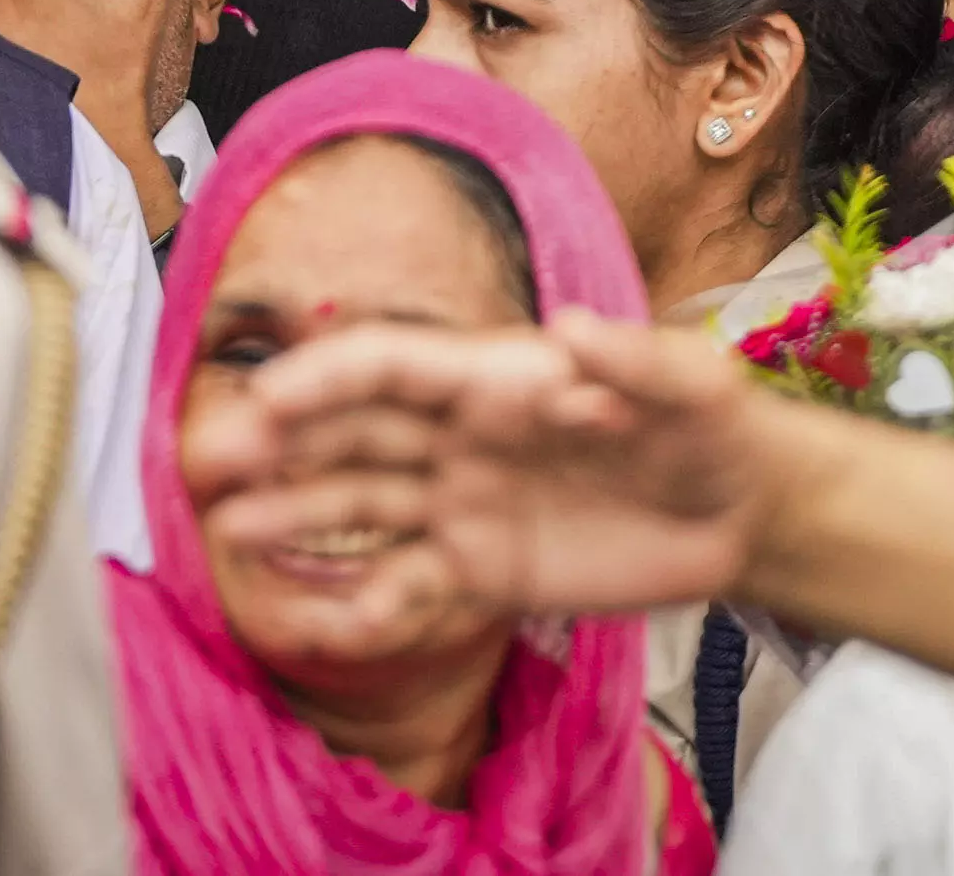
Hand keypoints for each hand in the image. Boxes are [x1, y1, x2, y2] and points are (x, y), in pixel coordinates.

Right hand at [188, 312, 788, 653]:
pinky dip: (363, 607)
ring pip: (361, 509)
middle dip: (281, 446)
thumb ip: (635, 361)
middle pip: (353, 435)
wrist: (742, 512)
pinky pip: (409, 590)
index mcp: (495, 378)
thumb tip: (569, 331)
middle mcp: (461, 438)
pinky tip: (320, 623)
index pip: (390, 367)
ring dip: (295, 517)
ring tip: (230, 534)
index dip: (324, 379)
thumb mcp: (695, 385)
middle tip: (212, 470)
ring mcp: (465, 506)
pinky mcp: (485, 573)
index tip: (263, 402)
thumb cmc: (712, 426)